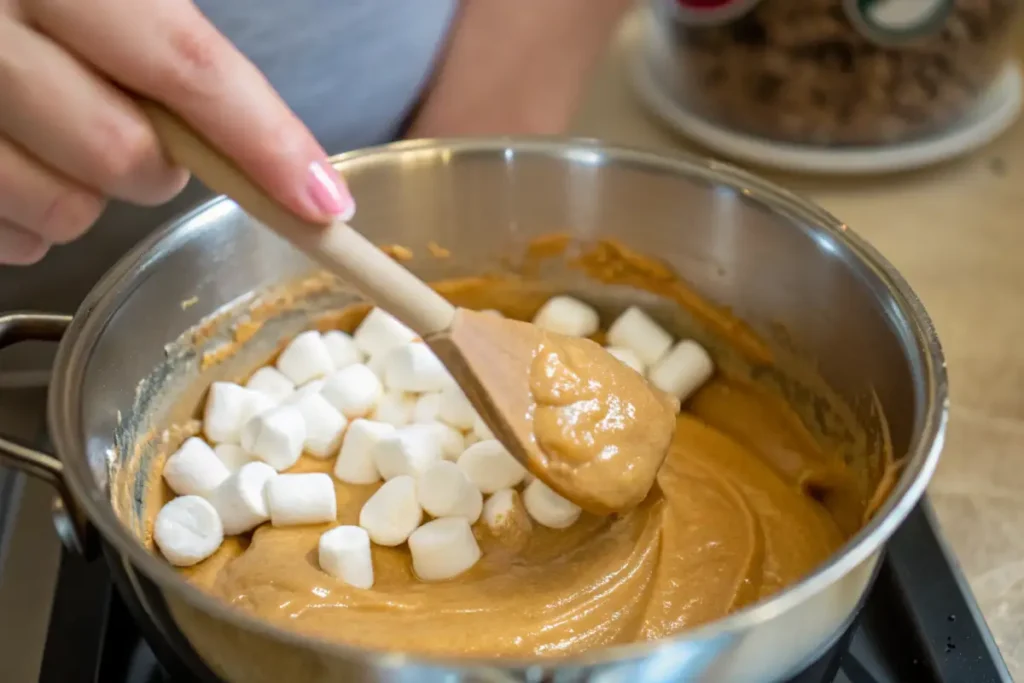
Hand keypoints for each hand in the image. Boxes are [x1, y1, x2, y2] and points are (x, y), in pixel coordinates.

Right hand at [0, 0, 353, 264]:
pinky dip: (28, 222)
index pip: (185, 64)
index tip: (325, 205)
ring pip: (63, 211)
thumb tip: (253, 127)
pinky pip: (7, 237)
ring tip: (59, 144)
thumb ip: (158, 26)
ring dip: (87, 198)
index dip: (265, 142)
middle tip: (140, 133)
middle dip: (157, 165)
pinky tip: (13, 169)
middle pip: (126, 155)